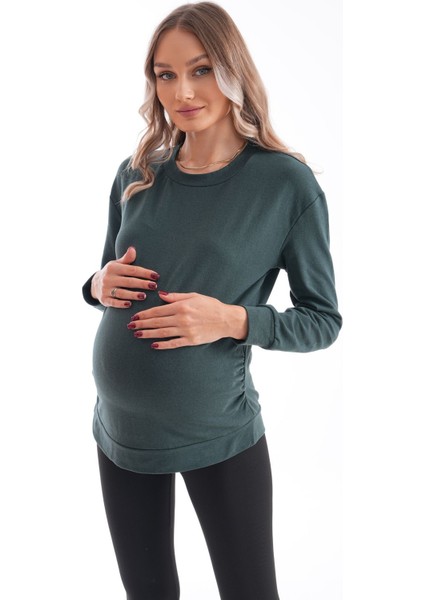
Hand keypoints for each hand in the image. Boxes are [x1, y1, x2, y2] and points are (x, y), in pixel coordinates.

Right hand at [91, 246, 159, 307]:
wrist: (95, 284)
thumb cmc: (112, 273)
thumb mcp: (117, 264)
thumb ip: (126, 259)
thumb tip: (133, 249)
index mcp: (113, 268)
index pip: (131, 270)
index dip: (144, 273)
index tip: (156, 276)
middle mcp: (108, 278)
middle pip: (128, 282)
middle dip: (142, 284)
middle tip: (154, 286)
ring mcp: (105, 290)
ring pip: (121, 293)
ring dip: (133, 295)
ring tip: (144, 296)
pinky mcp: (104, 300)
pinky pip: (113, 302)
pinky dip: (121, 304)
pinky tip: (129, 304)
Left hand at [127, 291, 247, 349]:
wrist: (226, 320)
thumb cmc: (210, 306)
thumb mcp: (194, 296)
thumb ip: (176, 296)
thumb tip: (160, 295)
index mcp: (181, 306)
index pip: (158, 310)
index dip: (145, 314)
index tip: (135, 315)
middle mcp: (182, 318)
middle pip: (157, 322)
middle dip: (142, 324)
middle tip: (130, 326)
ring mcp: (186, 330)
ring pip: (162, 333)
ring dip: (148, 334)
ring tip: (137, 334)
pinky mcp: (191, 340)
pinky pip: (173, 343)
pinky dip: (163, 344)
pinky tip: (153, 345)